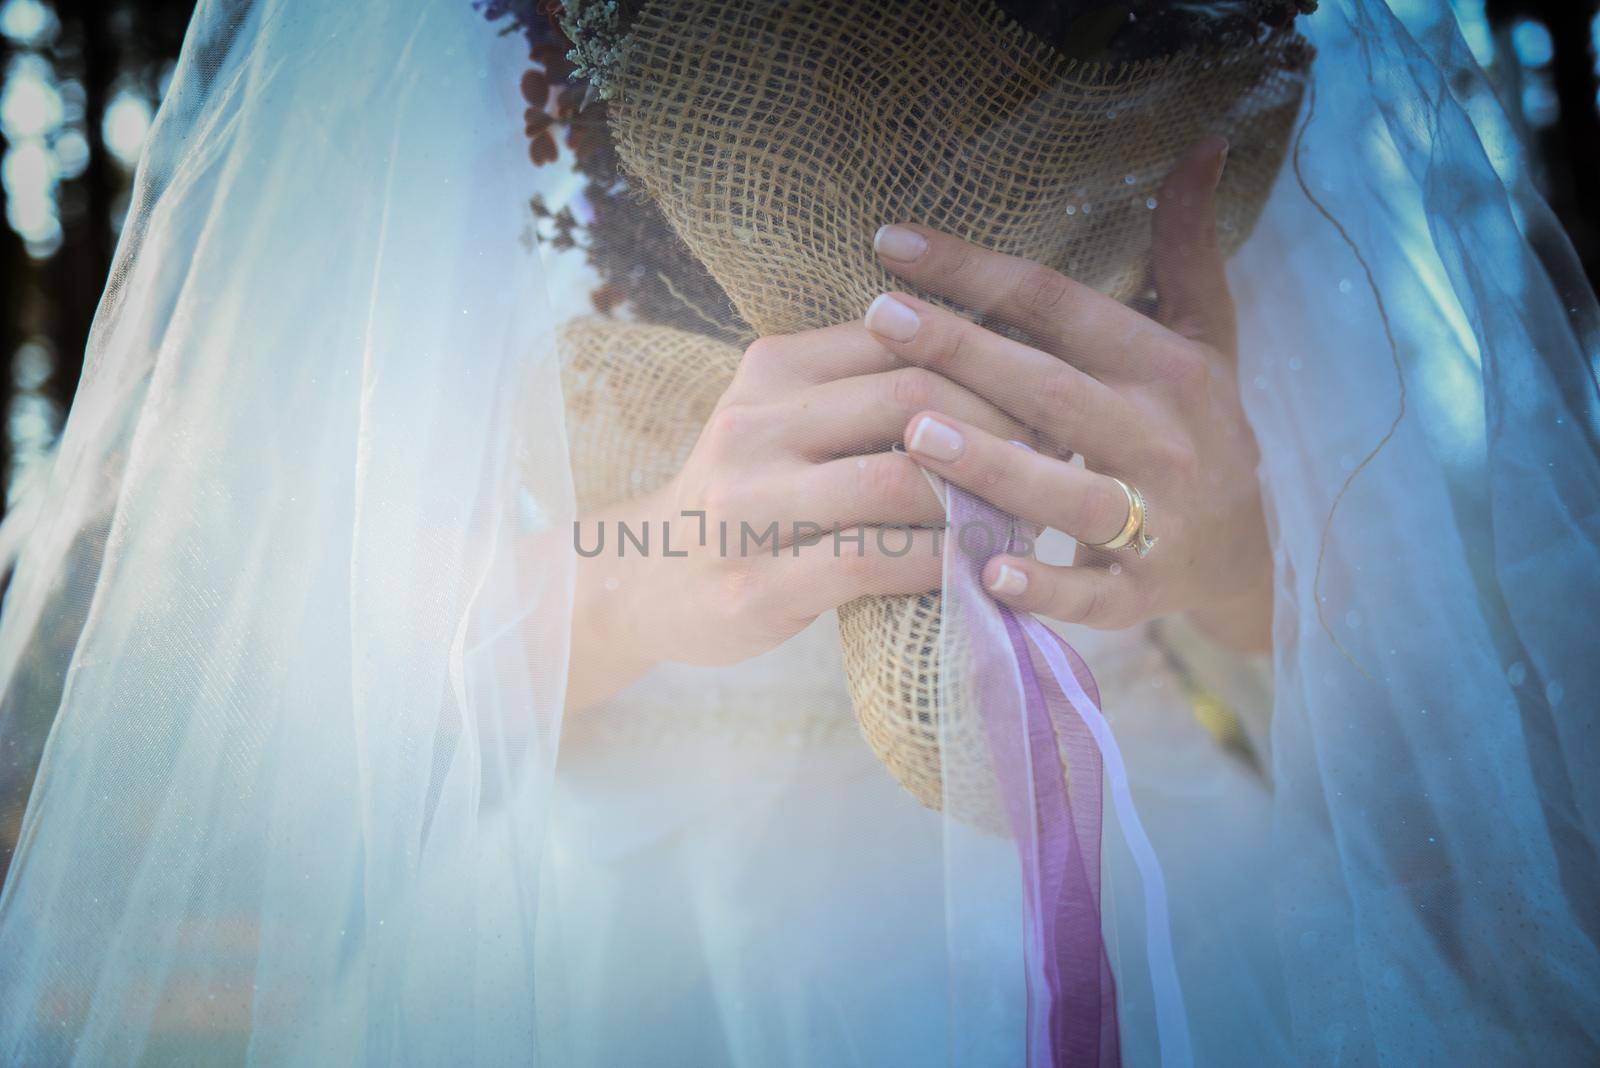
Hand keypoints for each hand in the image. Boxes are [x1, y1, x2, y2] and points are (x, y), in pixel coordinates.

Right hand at [565, 321, 1035, 709]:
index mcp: (772, 367)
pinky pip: (875, 560)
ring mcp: (748, 503)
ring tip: (1029, 514)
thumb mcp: (783, 418)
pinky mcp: (756, 583)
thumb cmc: (746, 495)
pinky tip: (980, 572)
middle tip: (1058, 455)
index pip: (905, 339)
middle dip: (1003, 426)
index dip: (990, 362)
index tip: (1045, 391)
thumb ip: (861, 389)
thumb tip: (997, 366)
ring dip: (982, 499)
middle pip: (914, 399)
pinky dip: (942, 563)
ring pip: (901, 480)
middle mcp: (754, 422)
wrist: (641, 579)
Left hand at [864, 137, 1272, 651]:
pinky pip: (1096, 594)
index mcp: (1164, 365)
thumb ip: (1185, 249)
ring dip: (998, 466)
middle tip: (881, 318)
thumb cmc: (1199, 429)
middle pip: (1053, 388)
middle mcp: (1163, 436)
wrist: (1250, 554)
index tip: (891, 243)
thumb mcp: (1205, 337)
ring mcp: (1158, 518)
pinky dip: (1048, 588)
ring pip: (1073, 492)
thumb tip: (1202, 146)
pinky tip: (988, 571)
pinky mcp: (1147, 592)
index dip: (976, 271)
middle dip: (966, 353)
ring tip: (917, 436)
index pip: (1057, 304)